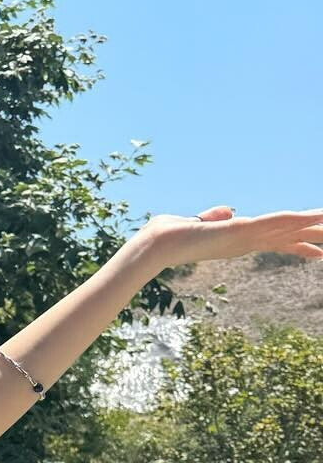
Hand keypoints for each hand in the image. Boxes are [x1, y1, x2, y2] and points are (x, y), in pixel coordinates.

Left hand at [137, 204, 322, 271]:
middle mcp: (247, 241)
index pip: (278, 241)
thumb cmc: (171, 236)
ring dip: (314, 227)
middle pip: (290, 237)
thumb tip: (229, 211)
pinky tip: (314, 217)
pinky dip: (295, 221)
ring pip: (289, 230)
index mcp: (241, 239)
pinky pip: (274, 223)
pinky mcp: (239, 231)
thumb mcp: (198, 223)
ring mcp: (245, 237)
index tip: (320, 252)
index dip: (300, 245)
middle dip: (315, 239)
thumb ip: (215, 217)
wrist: (155, 245)